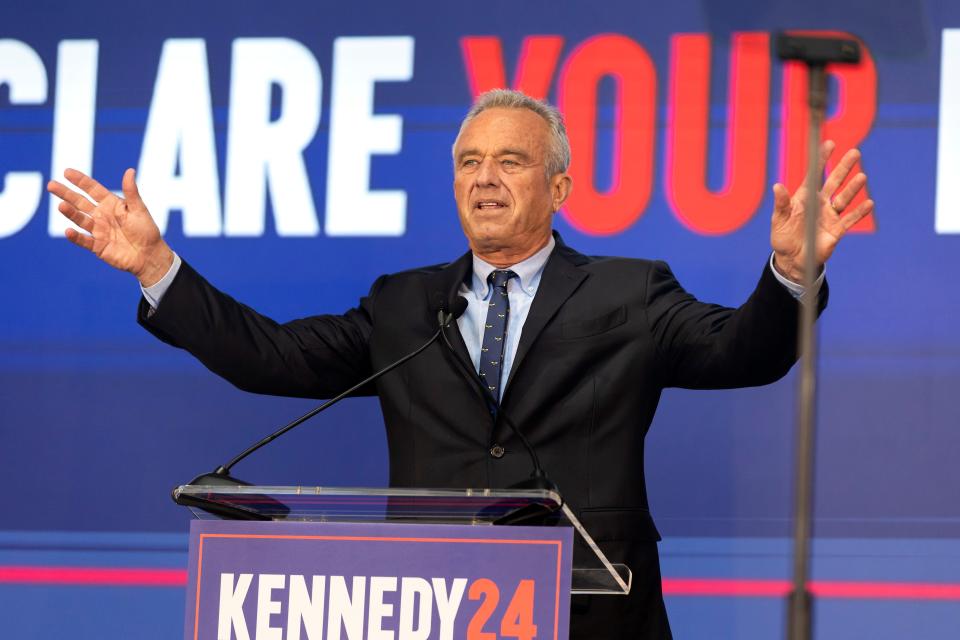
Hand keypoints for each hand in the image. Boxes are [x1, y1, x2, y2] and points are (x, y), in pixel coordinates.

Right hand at [47, 168, 173, 286]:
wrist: (150, 255)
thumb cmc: (146, 230)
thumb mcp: (139, 209)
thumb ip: (131, 192)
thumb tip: (130, 170)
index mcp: (110, 204)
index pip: (92, 189)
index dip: (80, 181)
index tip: (66, 171)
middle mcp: (101, 215)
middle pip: (80, 202)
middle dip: (66, 194)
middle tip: (51, 185)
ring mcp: (98, 230)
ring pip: (80, 219)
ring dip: (70, 213)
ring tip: (61, 205)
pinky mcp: (97, 246)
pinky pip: (84, 241)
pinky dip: (76, 237)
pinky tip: (68, 231)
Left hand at [770, 140, 874, 281]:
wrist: (791, 260)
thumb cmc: (783, 237)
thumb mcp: (779, 220)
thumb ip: (781, 203)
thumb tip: (777, 186)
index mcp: (804, 198)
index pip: (814, 175)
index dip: (821, 160)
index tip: (830, 143)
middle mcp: (820, 203)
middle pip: (834, 182)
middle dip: (843, 168)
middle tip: (855, 152)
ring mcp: (829, 216)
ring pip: (844, 199)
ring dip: (853, 188)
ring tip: (862, 176)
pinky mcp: (836, 231)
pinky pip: (850, 219)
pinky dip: (859, 212)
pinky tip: (869, 203)